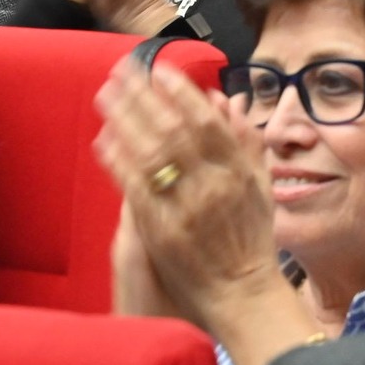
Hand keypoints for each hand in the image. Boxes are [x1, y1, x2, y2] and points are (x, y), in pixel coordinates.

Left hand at [93, 59, 284, 322]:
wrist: (244, 295)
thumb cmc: (252, 240)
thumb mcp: (261, 186)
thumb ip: (246, 142)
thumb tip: (227, 100)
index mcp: (237, 171)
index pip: (205, 120)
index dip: (180, 92)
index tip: (159, 69)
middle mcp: (212, 186)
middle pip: (171, 130)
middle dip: (143, 96)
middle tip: (121, 71)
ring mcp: (185, 208)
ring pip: (150, 154)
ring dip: (125, 120)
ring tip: (105, 96)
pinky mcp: (162, 232)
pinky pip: (135, 188)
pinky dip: (119, 161)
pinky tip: (103, 140)